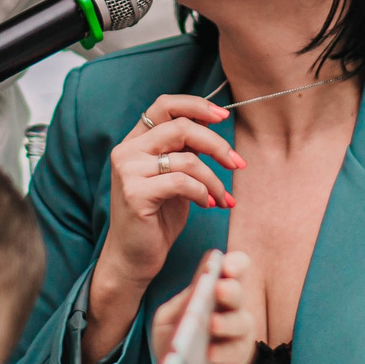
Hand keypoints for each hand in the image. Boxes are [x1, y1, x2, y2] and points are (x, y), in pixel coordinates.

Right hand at [96, 95, 241, 292]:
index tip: (223, 116)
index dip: (196, 105)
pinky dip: (203, 192)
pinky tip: (208, 205)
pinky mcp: (135, 193)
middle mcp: (127, 151)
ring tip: (222, 197)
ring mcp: (128, 171)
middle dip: (217, 144)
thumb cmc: (156, 218)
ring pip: (187, 158)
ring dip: (214, 179)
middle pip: (181, 127)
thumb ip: (185, 151)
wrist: (133, 258)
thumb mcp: (174, 177)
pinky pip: (182, 182)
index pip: (164, 105)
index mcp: (135, 142)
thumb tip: (212, 125)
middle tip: (238, 163)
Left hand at [149, 252, 256, 363]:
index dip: (234, 263)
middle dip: (230, 289)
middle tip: (218, 289)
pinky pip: (235, 352)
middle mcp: (231, 308)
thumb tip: (195, 292)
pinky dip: (222, 352)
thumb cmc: (175, 341)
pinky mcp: (238, 358)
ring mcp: (238, 333)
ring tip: (212, 324)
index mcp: (215, 291)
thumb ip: (180, 303)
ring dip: (227, 323)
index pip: (234, 268)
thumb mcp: (167, 319)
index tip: (225, 265)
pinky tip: (210, 353)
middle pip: (239, 292)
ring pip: (242, 322)